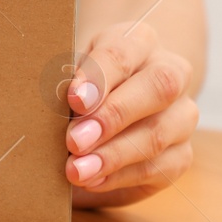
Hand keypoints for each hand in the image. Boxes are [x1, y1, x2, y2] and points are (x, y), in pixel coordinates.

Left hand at [65, 21, 197, 207]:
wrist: (117, 95)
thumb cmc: (83, 80)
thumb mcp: (71, 71)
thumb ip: (63, 83)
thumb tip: (38, 107)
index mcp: (139, 40)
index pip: (123, 53)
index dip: (99, 77)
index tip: (73, 99)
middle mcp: (171, 72)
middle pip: (157, 88)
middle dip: (113, 116)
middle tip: (74, 141)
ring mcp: (182, 114)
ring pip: (160, 133)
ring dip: (114, 155)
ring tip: (77, 170)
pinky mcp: (182, 152)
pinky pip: (161, 167)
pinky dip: (122, 176)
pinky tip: (93, 181)